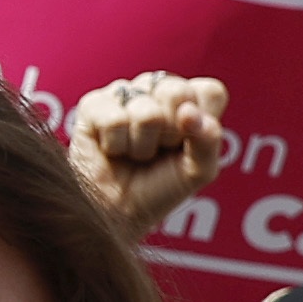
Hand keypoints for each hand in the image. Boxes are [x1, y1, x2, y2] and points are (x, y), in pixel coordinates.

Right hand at [65, 73, 228, 236]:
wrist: (117, 210)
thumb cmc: (160, 188)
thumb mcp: (199, 170)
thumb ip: (209, 139)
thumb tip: (188, 111)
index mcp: (189, 101)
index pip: (209, 91)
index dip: (203, 119)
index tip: (189, 143)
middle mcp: (156, 91)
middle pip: (176, 92)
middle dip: (170, 133)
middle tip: (159, 150)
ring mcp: (124, 94)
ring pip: (146, 111)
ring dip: (142, 145)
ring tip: (135, 153)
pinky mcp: (93, 104)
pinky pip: (114, 119)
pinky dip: (116, 145)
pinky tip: (112, 149)